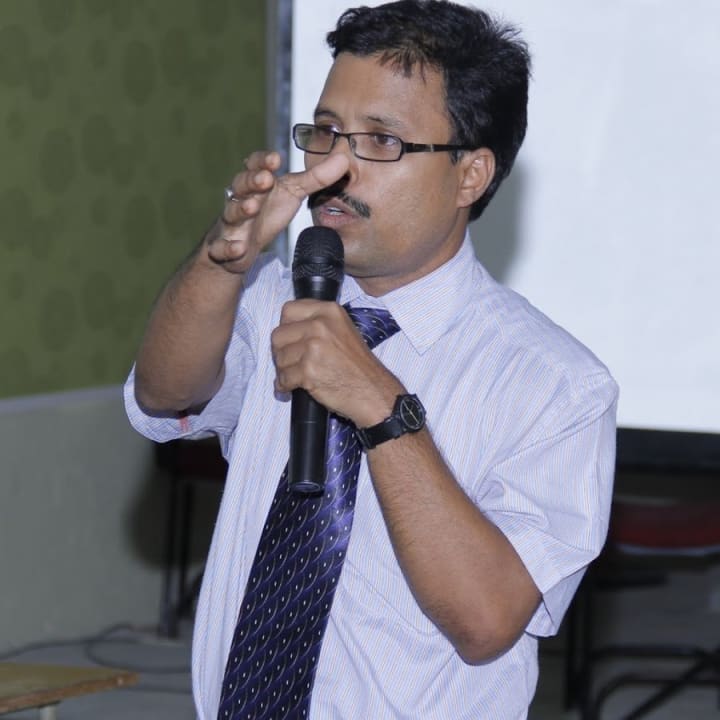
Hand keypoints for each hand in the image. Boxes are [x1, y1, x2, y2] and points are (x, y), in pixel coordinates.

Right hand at [204, 151, 349, 273]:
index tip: (276, 159)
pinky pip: (222, 247)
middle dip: (252, 181)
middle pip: (241, 185)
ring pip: (230, 213)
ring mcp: (231, 224)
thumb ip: (316, 178)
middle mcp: (241, 199)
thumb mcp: (292, 194)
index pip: (255, 165)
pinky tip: (238, 248)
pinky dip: (228, 248)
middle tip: (266, 180)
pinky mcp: (225, 247)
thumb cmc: (266, 212)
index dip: (262, 161)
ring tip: (251, 208)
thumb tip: (344, 158)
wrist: (241, 247)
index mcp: (257, 183)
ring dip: (240, 209)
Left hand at [271, 300, 403, 425]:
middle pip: (279, 335)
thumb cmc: (358, 365)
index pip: (289, 310)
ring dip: (284, 371)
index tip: (290, 339)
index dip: (286, 327)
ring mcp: (313, 348)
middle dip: (281, 351)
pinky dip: (285, 386)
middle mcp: (320, 325)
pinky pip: (283, 378)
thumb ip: (318, 322)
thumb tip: (288, 328)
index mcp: (329, 311)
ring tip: (297, 376)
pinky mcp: (308, 370)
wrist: (372, 390)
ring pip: (279, 358)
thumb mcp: (343, 329)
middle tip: (292, 361)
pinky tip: (293, 387)